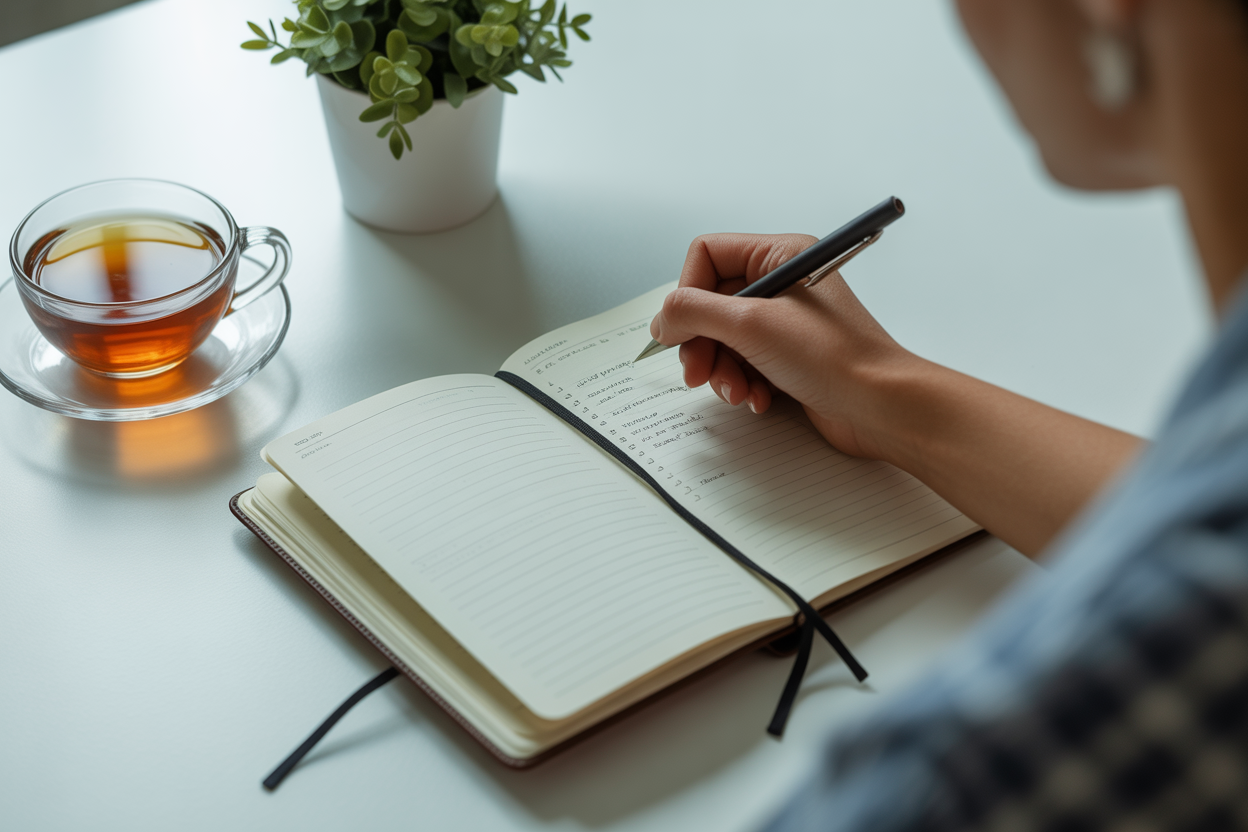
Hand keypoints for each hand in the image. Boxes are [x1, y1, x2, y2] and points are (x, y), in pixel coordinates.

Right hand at [649, 233, 920, 460]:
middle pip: (710, 303)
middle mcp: (782, 283)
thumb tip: (662, 319)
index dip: (686, 294)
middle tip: (698, 373)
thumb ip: (694, 312)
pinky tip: (759, 400)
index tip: (679, 332)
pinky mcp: (790, 357)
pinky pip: (744, 364)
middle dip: (701, 343)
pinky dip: (743, 384)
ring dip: (722, 370)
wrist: (881, 407)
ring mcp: (786, 322)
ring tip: (737, 391)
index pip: (707, 256)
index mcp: (780, 255)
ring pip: (724, 338)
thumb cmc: (834, 357)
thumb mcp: (751, 325)